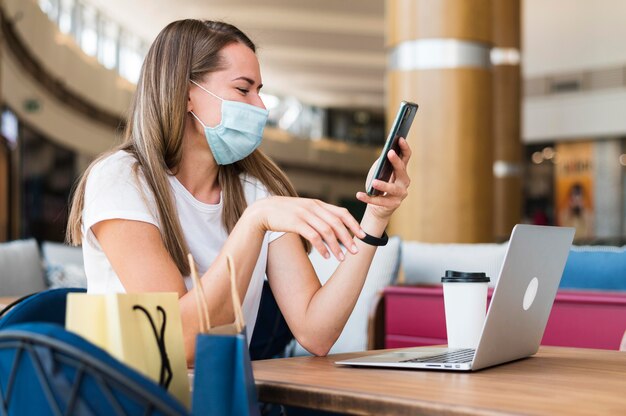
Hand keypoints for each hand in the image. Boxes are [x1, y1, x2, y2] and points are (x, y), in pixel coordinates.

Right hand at [250, 196, 365, 260]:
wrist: (262, 211)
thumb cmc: (284, 214)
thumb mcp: (303, 211)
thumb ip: (317, 216)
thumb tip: (332, 228)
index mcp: (318, 204)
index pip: (341, 212)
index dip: (354, 224)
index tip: (363, 236)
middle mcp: (313, 207)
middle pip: (337, 223)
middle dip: (348, 238)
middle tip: (355, 252)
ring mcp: (304, 214)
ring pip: (327, 231)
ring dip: (336, 246)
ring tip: (341, 258)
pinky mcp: (295, 222)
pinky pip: (313, 236)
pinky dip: (322, 247)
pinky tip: (326, 256)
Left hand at [356, 137, 411, 220]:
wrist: (377, 208)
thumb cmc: (378, 186)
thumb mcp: (379, 172)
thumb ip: (382, 164)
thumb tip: (383, 155)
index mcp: (402, 171)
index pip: (406, 156)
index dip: (404, 147)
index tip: (400, 138)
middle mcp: (404, 181)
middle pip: (402, 170)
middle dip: (396, 161)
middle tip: (389, 153)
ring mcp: (401, 194)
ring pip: (392, 188)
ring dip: (383, 185)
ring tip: (374, 182)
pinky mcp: (393, 204)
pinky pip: (380, 201)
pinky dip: (368, 198)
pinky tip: (359, 195)